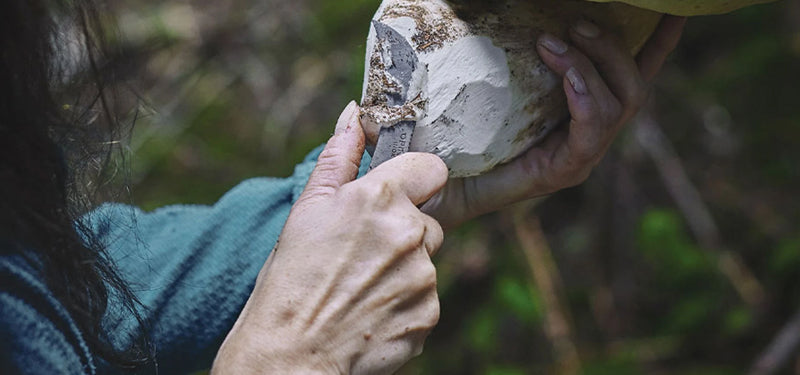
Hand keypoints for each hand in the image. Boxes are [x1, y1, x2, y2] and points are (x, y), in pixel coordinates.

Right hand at [212, 102, 447, 373]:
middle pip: (429, 218)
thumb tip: (354, 114)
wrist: (291, 355)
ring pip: (427, 260)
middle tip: (362, 254)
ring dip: (404, 269)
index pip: (433, 168)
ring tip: (361, 286)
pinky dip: (406, 303)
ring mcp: (424, 277)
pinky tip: (371, 311)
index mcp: (380, 197)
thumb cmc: (290, 281)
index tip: (397, 197)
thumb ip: (338, 155)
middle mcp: (410, 233)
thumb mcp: (307, 209)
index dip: (415, 181)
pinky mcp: (429, 314)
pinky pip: (427, 298)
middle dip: (404, 230)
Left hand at [422, 16, 686, 229]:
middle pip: (635, 85)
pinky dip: (585, 99)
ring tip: (552, 43)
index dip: (658, 41)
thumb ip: (523, 53)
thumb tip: (519, 20)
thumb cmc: (464, 127)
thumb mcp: (497, 82)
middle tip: (576, 23)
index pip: (633, 72)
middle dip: (613, 46)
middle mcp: (591, 132)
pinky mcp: (564, 172)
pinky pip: (591, 133)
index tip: (673, 9)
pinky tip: (568, 79)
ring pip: (619, 104)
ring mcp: (581, 154)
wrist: (440, 181)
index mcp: (584, 109)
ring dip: (591, 65)